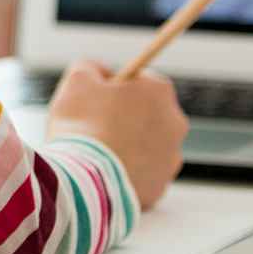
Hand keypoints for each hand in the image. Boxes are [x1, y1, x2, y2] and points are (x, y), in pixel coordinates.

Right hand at [43, 58, 186, 210]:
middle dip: (126, 116)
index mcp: (159, 92)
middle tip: (95, 124)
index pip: (141, 80)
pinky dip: (126, 171)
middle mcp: (175, 124)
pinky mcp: (160, 187)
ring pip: (147, 145)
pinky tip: (104, 172)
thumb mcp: (77, 80)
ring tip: (98, 152)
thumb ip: (90, 67)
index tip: (99, 96)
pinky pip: (142, 173)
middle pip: (148, 113)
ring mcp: (171, 158)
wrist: (83, 179)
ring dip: (128, 145)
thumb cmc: (81, 125)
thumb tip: (98, 72)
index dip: (117, 86)